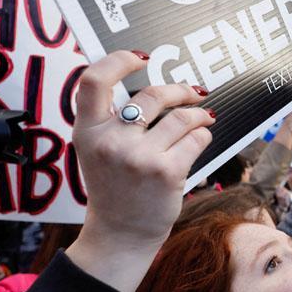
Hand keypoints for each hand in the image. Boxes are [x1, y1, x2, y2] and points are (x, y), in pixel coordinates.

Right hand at [65, 51, 213, 291]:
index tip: (141, 57)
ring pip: (181, 117)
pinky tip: (200, 139)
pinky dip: (203, 135)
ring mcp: (139, 157)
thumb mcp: (97, 149)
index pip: (93, 80)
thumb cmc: (114, 186)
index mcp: (87, 131)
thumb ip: (112, 118)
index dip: (118, 60)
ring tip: (204, 117)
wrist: (120, 234)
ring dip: (198, 114)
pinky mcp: (167, 171)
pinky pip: (196, 138)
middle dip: (179, 90)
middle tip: (192, 91)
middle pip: (152, 94)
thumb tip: (154, 84)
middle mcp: (110, 141)